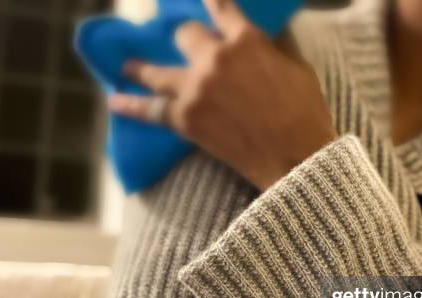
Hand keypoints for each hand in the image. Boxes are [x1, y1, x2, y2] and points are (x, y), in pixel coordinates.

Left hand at [108, 0, 336, 190]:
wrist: (295, 158)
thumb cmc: (306, 114)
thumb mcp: (298, 69)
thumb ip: (273, 49)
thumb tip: (261, 39)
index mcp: (246, 41)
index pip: (220, 7)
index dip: (208, 0)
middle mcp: (214, 58)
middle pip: (185, 35)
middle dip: (186, 39)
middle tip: (186, 47)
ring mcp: (195, 88)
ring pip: (157, 71)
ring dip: (140, 68)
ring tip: (127, 67)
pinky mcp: (184, 119)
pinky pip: (148, 110)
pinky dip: (129, 106)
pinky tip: (115, 100)